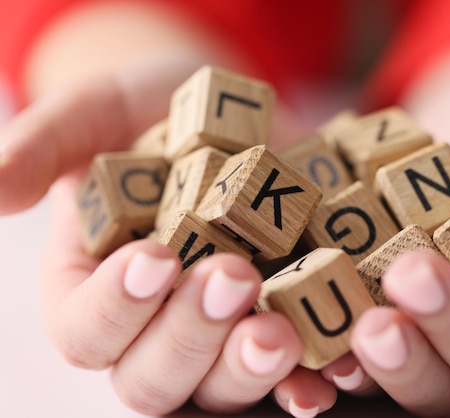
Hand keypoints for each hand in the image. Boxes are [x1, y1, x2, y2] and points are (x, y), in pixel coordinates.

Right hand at [0, 55, 312, 415]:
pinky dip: (304, 381)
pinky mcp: (276, 325)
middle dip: (190, 336)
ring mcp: (218, 335)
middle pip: (152, 378)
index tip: (153, 257)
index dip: (114, 306)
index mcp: (94, 287)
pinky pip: (286, 374)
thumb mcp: (101, 111)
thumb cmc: (158, 112)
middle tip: (231, 278)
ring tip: (280, 331)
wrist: (236, 115)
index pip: (84, 329)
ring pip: (217, 390)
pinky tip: (330, 370)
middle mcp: (153, 327)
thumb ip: (49, 143)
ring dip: (248, 369)